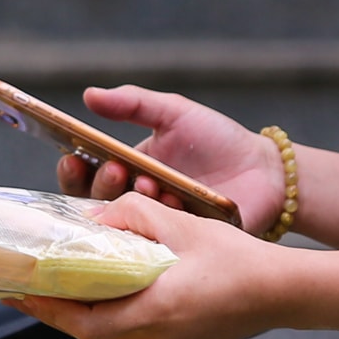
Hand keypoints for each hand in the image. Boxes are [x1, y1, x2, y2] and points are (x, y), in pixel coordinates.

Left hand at [13, 190, 290, 338]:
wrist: (284, 292)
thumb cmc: (238, 260)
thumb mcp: (181, 225)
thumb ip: (132, 216)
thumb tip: (95, 216)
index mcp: (153, 313)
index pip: (81, 322)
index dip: (43, 307)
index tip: (13, 291)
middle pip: (88, 329)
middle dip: (54, 308)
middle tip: (24, 286)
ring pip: (109, 331)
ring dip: (81, 310)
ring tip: (56, 284)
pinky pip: (130, 330)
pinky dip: (108, 311)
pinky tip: (102, 289)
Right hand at [52, 86, 285, 230]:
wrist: (265, 170)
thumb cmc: (217, 139)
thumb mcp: (174, 113)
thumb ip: (133, 103)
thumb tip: (89, 94)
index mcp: (128, 170)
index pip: (87, 177)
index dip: (73, 171)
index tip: (73, 158)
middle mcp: (137, 203)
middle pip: (98, 205)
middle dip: (101, 185)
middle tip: (117, 169)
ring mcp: (159, 226)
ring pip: (126, 225)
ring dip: (133, 201)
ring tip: (149, 181)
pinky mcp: (183, 244)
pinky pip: (161, 240)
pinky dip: (163, 218)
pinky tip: (174, 199)